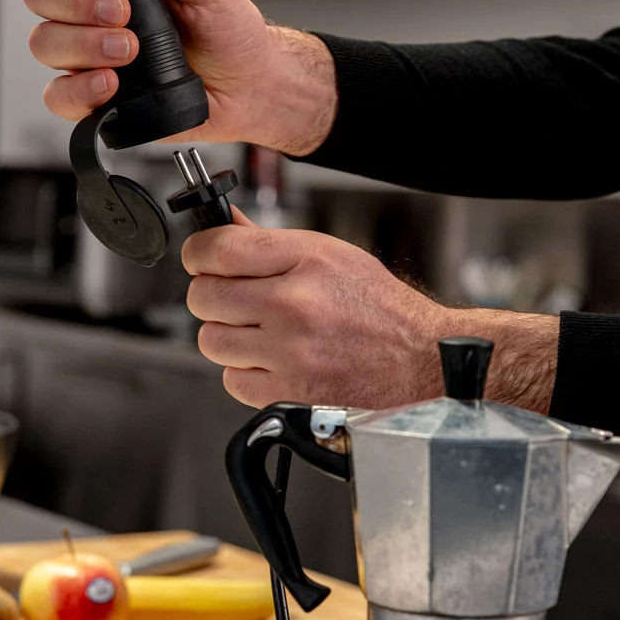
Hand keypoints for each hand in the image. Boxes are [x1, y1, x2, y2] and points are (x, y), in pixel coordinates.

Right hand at [23, 0, 336, 155]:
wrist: (249, 87)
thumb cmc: (228, 32)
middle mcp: (90, 9)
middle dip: (74, 0)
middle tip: (121, 11)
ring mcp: (88, 54)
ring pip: (44, 43)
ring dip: (82, 45)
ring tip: (130, 51)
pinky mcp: (95, 98)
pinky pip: (58, 96)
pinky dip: (79, 90)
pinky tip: (111, 85)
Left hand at [183, 216, 559, 411]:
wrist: (421, 360)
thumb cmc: (378, 307)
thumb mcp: (329, 255)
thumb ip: (270, 242)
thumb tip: (223, 226)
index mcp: (305, 261)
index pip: (217, 250)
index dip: (198, 253)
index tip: (201, 259)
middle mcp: (294, 305)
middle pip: (204, 297)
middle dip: (212, 296)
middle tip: (234, 298)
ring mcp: (290, 353)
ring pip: (211, 341)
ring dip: (227, 336)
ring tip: (258, 331)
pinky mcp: (289, 394)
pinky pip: (232, 381)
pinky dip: (245, 372)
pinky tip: (272, 360)